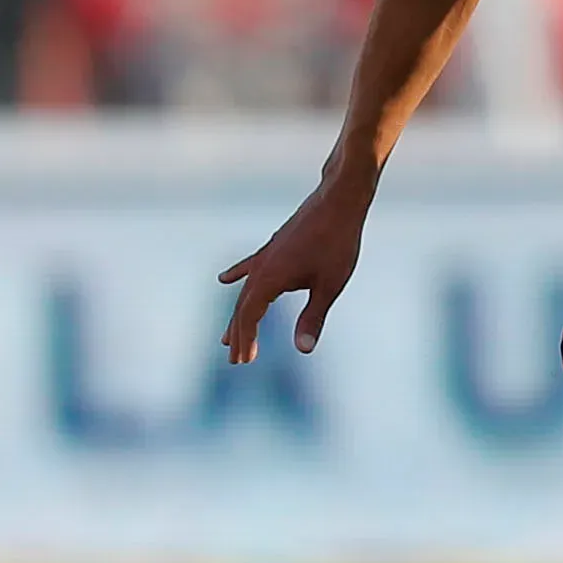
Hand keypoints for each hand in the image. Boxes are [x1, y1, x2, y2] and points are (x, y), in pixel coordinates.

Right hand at [219, 175, 372, 360]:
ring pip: (246, 290)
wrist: (339, 201)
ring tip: (226, 336)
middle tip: (235, 359)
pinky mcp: (274, 246)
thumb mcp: (329, 285)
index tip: (243, 361)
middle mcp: (261, 267)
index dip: (246, 339)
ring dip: (238, 313)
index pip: (249, 317)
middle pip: (243, 306)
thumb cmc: (338, 243)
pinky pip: (250, 266)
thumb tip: (303, 350)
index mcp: (270, 280)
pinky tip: (224, 279)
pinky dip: (238, 275)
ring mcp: (266, 255)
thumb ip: (313, 318)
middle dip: (239, 334)